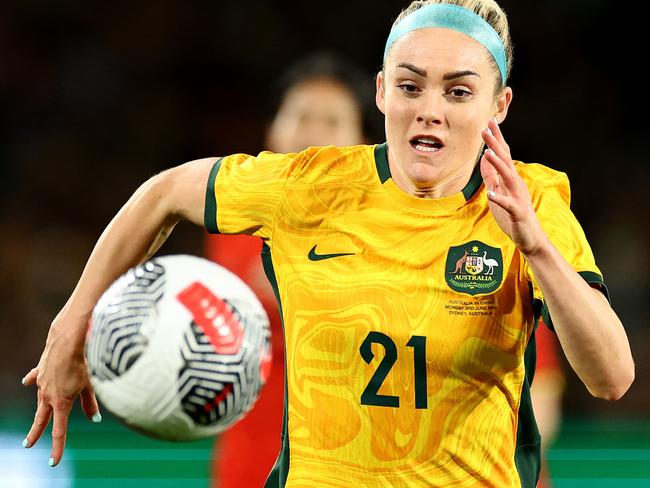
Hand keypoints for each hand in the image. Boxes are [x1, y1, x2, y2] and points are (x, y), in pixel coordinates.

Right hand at [22, 318, 100, 466]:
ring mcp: (42, 382)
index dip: (57, 447)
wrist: (68, 339)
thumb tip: (96, 419)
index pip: (59, 431)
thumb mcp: (91, 384)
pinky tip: (26, 384)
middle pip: (41, 419)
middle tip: (27, 445)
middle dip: (36, 432)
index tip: (53, 462)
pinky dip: (32, 382)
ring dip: (40, 408)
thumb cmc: (84, 361)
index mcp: (61, 402)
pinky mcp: (40, 370)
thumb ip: (91, 403)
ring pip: (40, 399)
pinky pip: (34, 378)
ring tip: (38, 418)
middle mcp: (47, 395)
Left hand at [480, 118, 547, 255]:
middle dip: (495, 144)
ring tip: (487, 153)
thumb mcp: (498, 192)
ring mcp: (518, 197)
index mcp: (510, 179)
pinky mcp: (518, 212)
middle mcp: (516, 184)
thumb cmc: (513, 216)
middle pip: (505, 160)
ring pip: (507, 177)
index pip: (503, 155)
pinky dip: (499, 198)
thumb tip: (484, 158)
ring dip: (498, 164)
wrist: (529, 238)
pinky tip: (491, 193)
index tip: (489, 123)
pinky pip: (507, 204)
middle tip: (485, 128)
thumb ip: (492, 176)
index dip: (496, 139)